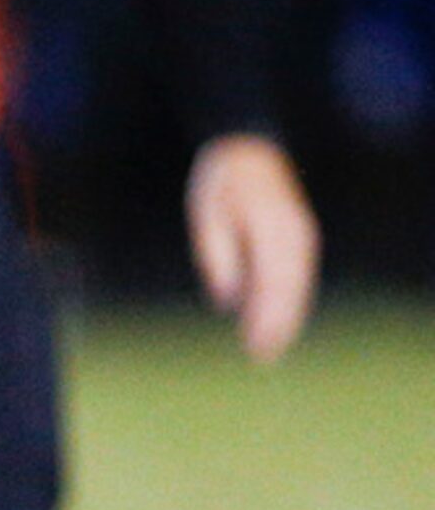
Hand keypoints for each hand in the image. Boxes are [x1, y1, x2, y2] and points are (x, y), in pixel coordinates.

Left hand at [185, 132, 318, 362]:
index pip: (272, 281)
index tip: (254, 343)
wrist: (250, 151)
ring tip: (269, 351)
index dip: (265, 316)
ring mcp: (301, 236)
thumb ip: (218, 255)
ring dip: (287, 319)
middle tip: (261, 358)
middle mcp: (294, 234)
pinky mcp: (300, 239)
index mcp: (271, 228)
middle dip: (278, 325)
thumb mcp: (208, 215)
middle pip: (290, 288)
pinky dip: (290, 302)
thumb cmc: (221, 186)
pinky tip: (278, 326)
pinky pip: (298, 277)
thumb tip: (226, 299)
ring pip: (299, 285)